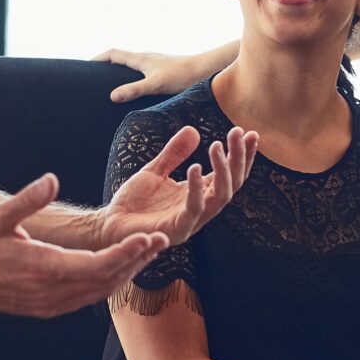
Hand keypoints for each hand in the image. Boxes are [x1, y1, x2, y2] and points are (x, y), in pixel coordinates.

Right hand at [0, 174, 167, 317]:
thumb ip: (28, 199)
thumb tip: (52, 179)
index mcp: (43, 269)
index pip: (98, 265)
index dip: (127, 253)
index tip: (148, 238)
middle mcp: (51, 292)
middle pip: (107, 280)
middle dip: (135, 261)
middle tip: (160, 241)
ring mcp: (51, 304)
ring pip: (100, 291)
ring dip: (125, 273)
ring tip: (147, 252)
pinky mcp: (49, 308)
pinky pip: (88, 298)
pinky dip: (108, 283)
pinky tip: (121, 269)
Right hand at [97, 47, 220, 103]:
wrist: (206, 69)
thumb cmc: (182, 76)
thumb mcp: (155, 85)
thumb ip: (133, 90)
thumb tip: (111, 96)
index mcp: (140, 59)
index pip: (113, 54)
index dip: (98, 59)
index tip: (84, 66)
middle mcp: (147, 58)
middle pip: (121, 58)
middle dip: (106, 65)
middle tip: (94, 78)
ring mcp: (156, 63)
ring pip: (133, 65)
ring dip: (120, 71)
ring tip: (113, 86)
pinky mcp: (165, 70)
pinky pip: (143, 71)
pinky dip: (134, 77)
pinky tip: (138, 91)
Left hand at [97, 123, 259, 249]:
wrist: (109, 224)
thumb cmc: (133, 202)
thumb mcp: (154, 171)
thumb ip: (173, 153)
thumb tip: (193, 130)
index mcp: (199, 193)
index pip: (230, 174)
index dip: (242, 155)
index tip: (250, 133)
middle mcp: (201, 207)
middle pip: (232, 184)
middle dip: (238, 158)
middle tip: (239, 133)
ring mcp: (191, 220)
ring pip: (220, 197)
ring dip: (223, 171)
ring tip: (217, 145)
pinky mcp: (177, 230)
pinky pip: (194, 209)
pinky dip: (196, 189)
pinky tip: (194, 167)